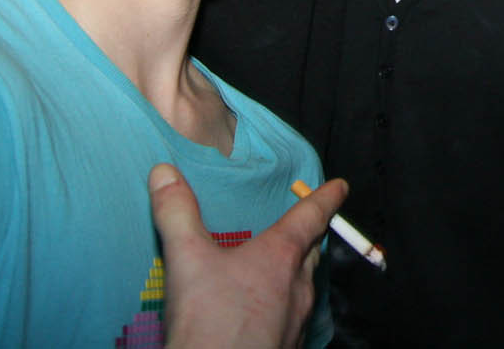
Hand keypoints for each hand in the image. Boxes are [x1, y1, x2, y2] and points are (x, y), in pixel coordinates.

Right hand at [149, 163, 345, 348]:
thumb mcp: (186, 260)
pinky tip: (265, 314)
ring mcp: (296, 322)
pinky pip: (294, 319)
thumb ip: (177, 213)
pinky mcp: (288, 348)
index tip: (340, 187)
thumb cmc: (210, 323)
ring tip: (281, 269)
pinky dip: (285, 307)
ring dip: (296, 274)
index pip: (310, 217)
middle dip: (308, 238)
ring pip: (304, 288)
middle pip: (310, 254)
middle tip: (305, 228)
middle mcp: (297, 288)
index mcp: (279, 257)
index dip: (326, 198)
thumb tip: (164, 172)